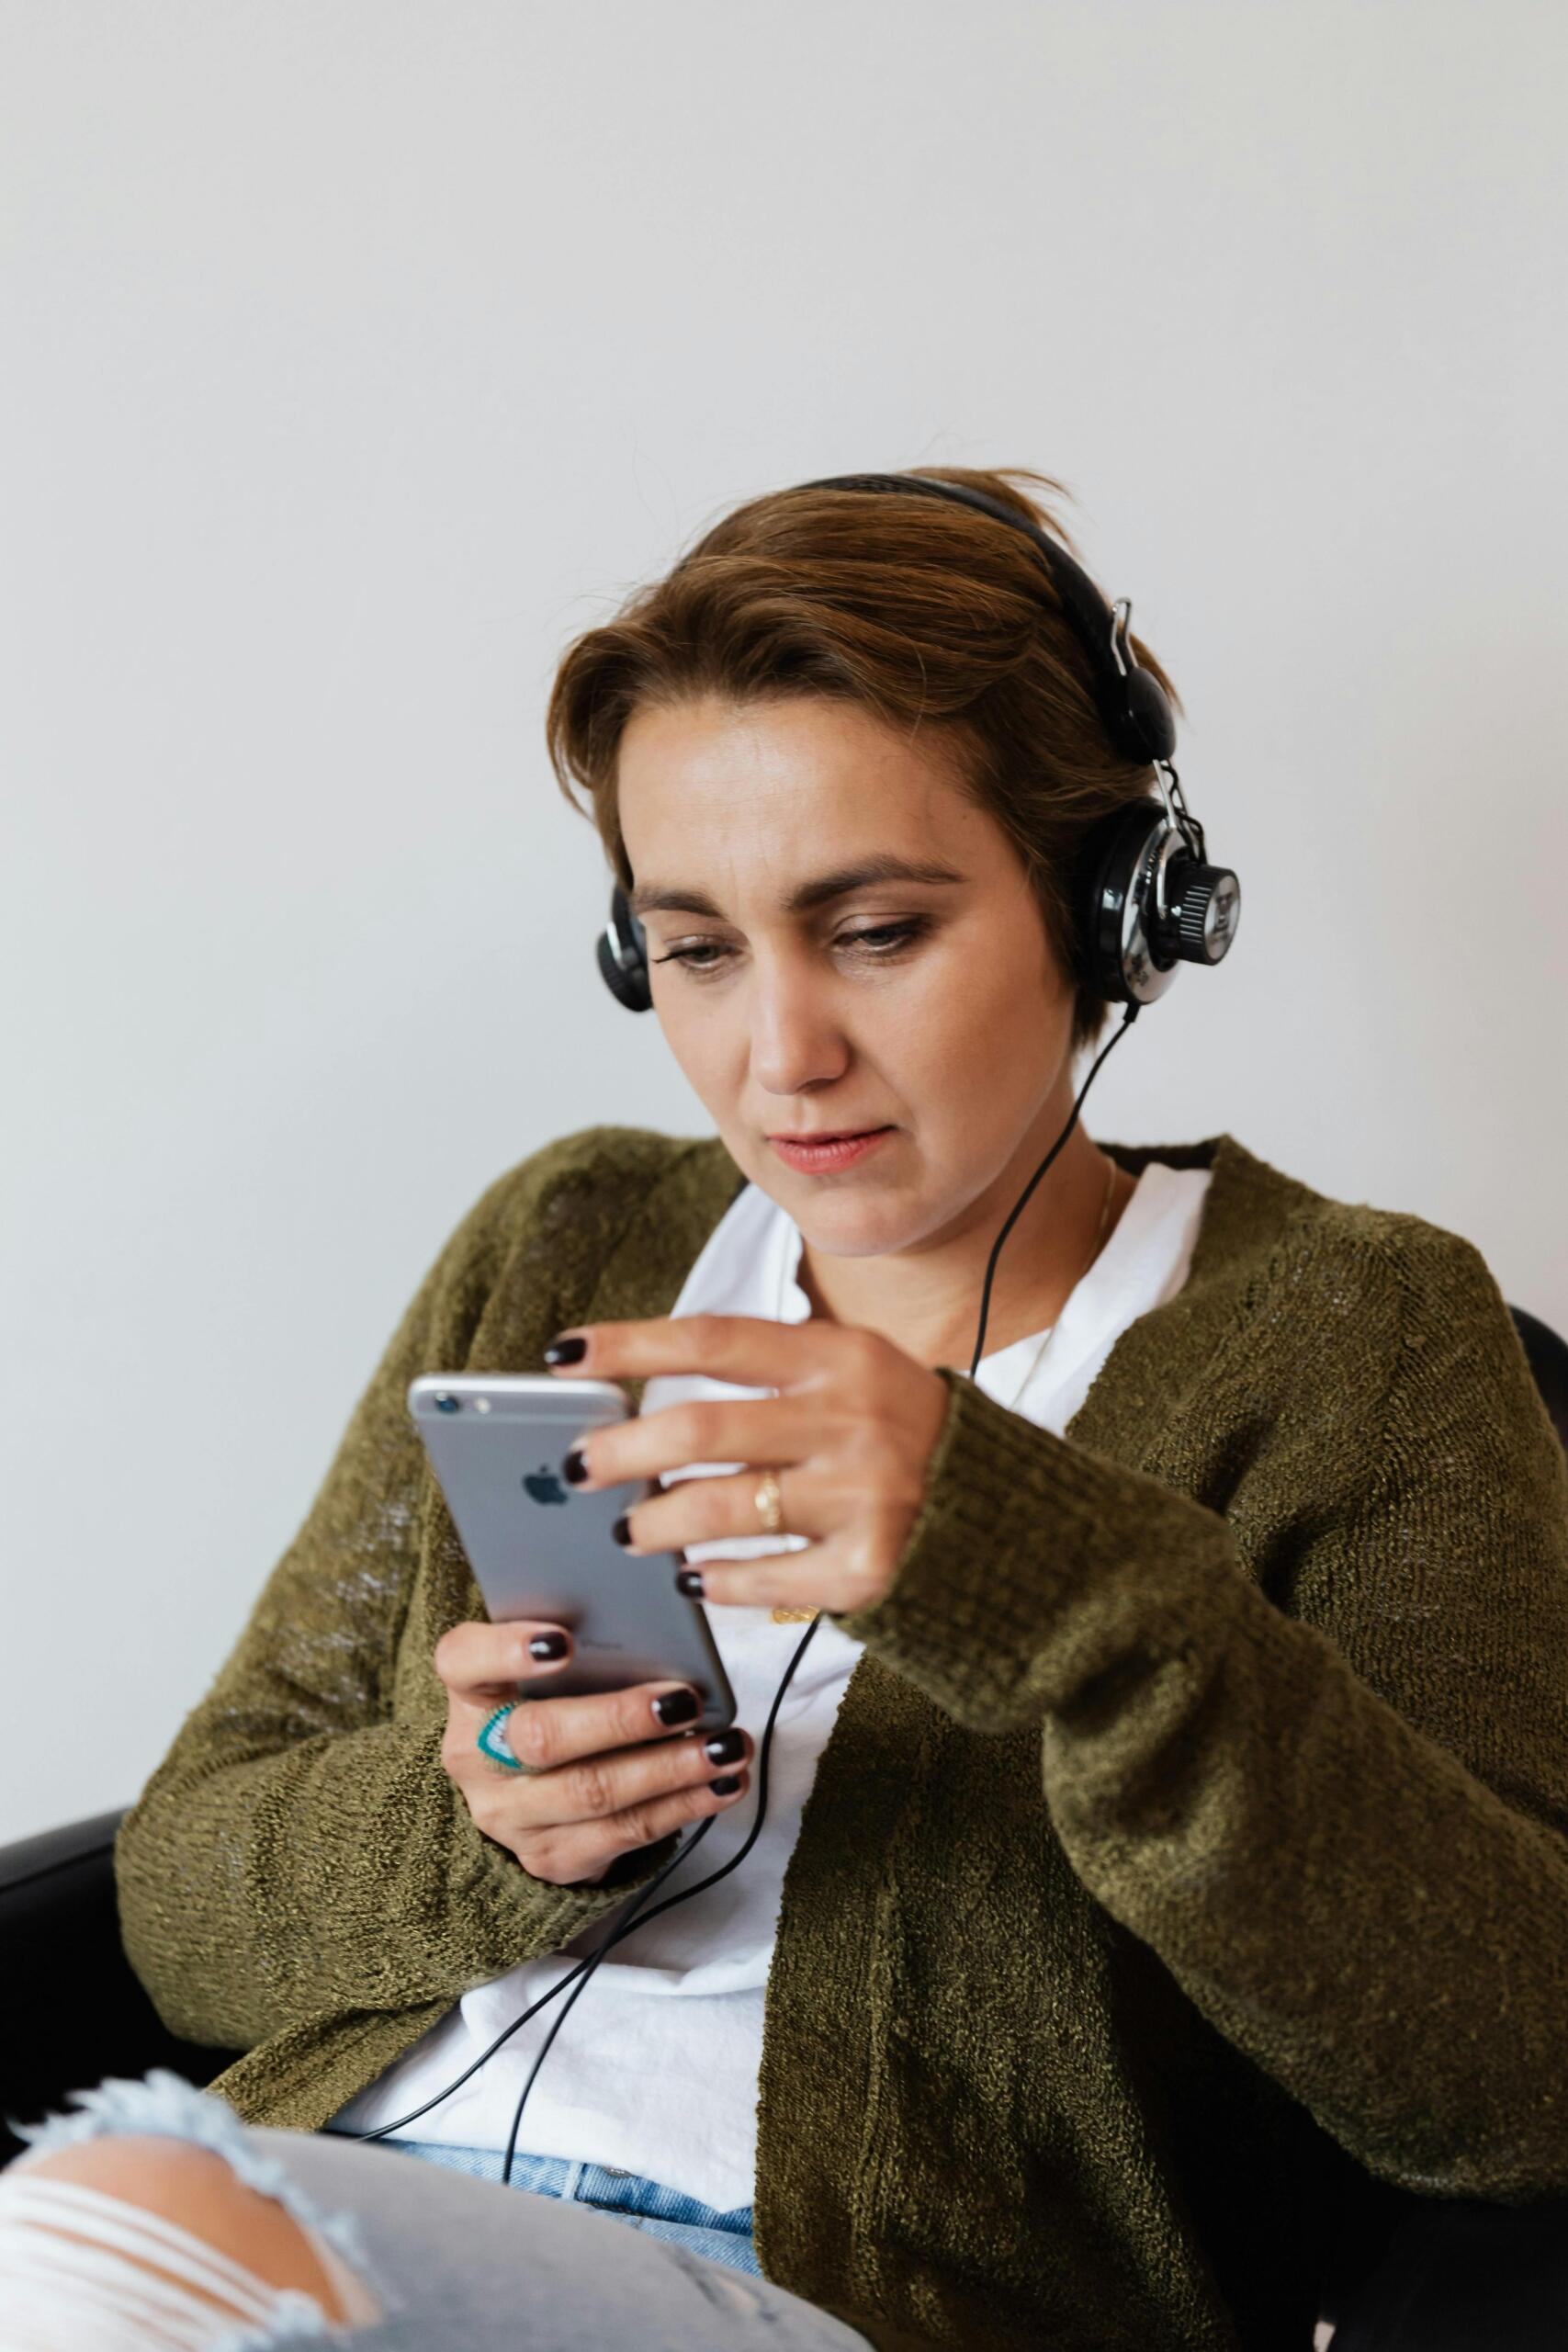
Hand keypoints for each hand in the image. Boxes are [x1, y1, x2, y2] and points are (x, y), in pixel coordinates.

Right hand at [433, 1618, 753, 1885]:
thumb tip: (661, 1626)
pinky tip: (723, 1784)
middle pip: (540, 1738)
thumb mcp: (548, 1672)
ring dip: (671, 1769)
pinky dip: (684, 1806)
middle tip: (684, 1700)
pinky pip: (625, 1834)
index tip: (562, 1641)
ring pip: (593, 1793)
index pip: (463, 1661)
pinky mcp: (552, 1857)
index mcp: (471, 1693)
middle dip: (619, 1719)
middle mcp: (476, 1758)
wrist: (530, 1793)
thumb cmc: (555, 1703)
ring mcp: (510, 1817)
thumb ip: (583, 1645)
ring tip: (725, 1746)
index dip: (507, 1650)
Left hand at [545, 1314, 951, 1616]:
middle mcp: (854, 1420)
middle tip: (579, 1467)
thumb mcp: (851, 1377)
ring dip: (655, 1523)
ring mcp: (864, 1498)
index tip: (564, 1354)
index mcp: (843, 1356)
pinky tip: (694, 1578)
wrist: (1007, 1513)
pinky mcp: (868, 1569)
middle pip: (701, 1430)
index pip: (714, 1338)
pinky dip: (714, 1581)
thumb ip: (765, 1380)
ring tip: (630, 1529)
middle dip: (621, 1451)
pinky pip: (759, 1579)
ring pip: (718, 1512)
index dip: (631, 1344)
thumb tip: (638, 1403)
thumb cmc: (899, 1434)